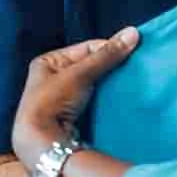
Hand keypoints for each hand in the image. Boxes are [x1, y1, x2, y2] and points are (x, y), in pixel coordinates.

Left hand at [12, 26, 139, 170]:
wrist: (43, 143)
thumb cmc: (53, 101)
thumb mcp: (80, 73)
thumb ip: (107, 55)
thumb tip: (133, 33)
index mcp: (48, 62)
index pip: (86, 49)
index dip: (108, 49)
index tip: (130, 51)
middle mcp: (54, 78)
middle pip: (91, 66)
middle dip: (111, 67)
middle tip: (133, 66)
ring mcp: (64, 98)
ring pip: (95, 84)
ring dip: (111, 84)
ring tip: (130, 82)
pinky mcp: (74, 115)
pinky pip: (95, 100)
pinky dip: (107, 98)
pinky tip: (120, 98)